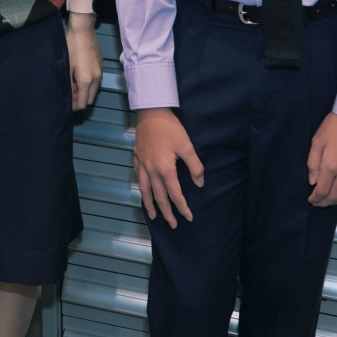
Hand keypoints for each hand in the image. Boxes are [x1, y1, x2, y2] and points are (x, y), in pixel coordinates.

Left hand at [66, 17, 102, 110]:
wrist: (82, 29)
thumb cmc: (70, 46)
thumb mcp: (66, 67)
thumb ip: (68, 84)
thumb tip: (68, 96)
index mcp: (86, 80)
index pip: (83, 104)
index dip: (74, 107)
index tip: (66, 104)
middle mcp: (96, 78)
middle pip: (90, 99)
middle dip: (80, 100)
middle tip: (69, 94)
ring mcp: (100, 71)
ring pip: (94, 90)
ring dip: (85, 91)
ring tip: (72, 83)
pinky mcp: (101, 64)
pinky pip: (96, 80)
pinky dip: (89, 83)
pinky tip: (79, 74)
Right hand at [133, 107, 203, 227]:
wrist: (150, 112)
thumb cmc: (170, 128)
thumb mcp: (187, 146)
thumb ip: (195, 166)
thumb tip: (199, 183)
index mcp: (165, 170)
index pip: (175, 195)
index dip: (182, 208)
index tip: (189, 217)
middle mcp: (151, 171)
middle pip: (159, 198)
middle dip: (167, 213)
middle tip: (173, 225)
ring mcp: (142, 165)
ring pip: (145, 191)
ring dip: (149, 205)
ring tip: (153, 216)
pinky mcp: (137, 157)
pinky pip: (138, 178)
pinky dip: (141, 188)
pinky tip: (143, 191)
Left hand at [307, 112, 336, 206]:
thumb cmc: (335, 126)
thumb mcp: (317, 141)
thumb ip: (313, 164)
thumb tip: (313, 181)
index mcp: (331, 166)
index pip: (322, 190)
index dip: (316, 198)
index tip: (311, 199)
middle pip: (335, 196)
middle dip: (325, 202)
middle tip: (319, 203)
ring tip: (332, 200)